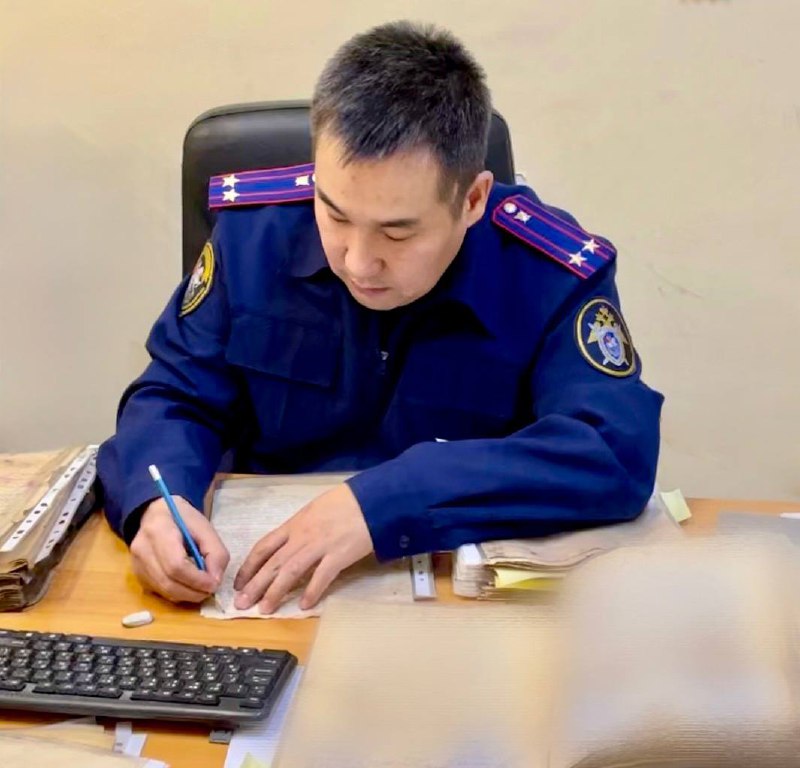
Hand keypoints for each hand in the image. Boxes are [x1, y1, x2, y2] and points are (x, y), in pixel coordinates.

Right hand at [130, 496, 229, 602]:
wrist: (155, 513)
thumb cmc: (182, 518)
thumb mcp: (204, 527)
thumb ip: (215, 551)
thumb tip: (215, 580)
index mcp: (158, 530)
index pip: (175, 564)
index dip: (196, 579)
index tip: (214, 583)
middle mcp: (142, 549)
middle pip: (168, 582)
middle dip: (193, 592)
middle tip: (211, 589)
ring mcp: (136, 564)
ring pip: (163, 591)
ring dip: (187, 595)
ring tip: (203, 589)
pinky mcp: (138, 575)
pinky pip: (159, 592)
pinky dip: (177, 594)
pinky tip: (189, 586)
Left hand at [233, 483, 372, 612]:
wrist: (370, 499)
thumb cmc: (344, 502)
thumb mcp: (314, 509)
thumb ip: (301, 527)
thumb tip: (290, 542)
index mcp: (294, 524)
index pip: (264, 546)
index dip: (249, 566)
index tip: (239, 582)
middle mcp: (301, 536)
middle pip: (272, 563)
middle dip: (255, 585)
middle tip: (241, 604)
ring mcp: (319, 546)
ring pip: (290, 572)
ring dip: (275, 592)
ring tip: (264, 610)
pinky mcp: (338, 555)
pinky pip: (321, 577)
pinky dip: (311, 592)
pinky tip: (303, 605)